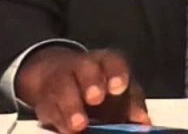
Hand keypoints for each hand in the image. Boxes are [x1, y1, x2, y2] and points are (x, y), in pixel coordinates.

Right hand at [16, 46, 150, 132]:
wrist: (57, 75)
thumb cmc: (99, 84)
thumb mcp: (119, 90)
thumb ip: (131, 105)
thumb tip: (143, 121)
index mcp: (106, 62)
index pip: (112, 61)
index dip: (116, 73)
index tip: (119, 87)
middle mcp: (82, 67)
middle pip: (85, 68)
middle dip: (91, 82)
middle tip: (96, 98)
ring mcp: (61, 80)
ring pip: (63, 87)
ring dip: (71, 107)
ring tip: (79, 124)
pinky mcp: (45, 99)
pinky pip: (48, 107)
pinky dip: (58, 120)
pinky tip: (66, 130)